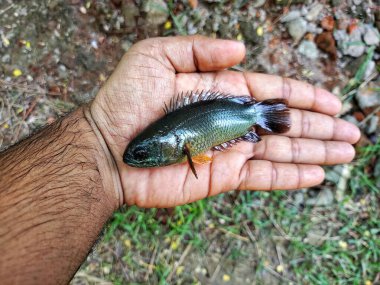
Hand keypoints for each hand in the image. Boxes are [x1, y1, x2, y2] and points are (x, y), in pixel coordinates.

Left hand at [90, 36, 359, 207]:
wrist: (107, 148)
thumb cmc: (125, 100)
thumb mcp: (156, 57)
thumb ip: (199, 50)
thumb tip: (241, 51)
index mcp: (220, 90)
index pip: (271, 91)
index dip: (303, 95)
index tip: (332, 101)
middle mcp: (229, 119)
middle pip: (284, 122)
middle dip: (319, 127)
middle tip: (353, 132)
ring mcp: (228, 149)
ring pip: (282, 150)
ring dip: (314, 151)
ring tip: (346, 152)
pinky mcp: (222, 177)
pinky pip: (263, 177)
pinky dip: (290, 177)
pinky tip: (315, 176)